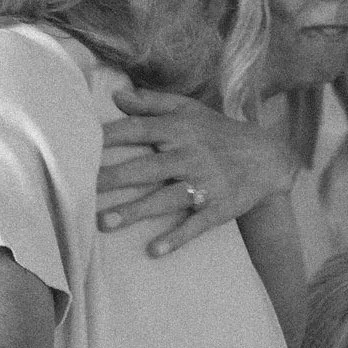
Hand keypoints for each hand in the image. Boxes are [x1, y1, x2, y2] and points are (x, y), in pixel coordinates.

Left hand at [96, 89, 295, 254]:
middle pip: (145, 167)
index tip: (79, 145)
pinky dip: (176, 238)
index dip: (110, 137)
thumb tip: (116, 96)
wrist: (268, 157)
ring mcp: (205, 184)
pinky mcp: (219, 208)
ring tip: (103, 223)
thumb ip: (152, 103)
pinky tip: (154, 251)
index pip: (139, 130)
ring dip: (135, 211)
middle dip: (112, 178)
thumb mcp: (190, 110)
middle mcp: (190, 155)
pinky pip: (195, 225)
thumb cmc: (218, 131)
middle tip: (79, 189)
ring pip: (165, 199)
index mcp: (180, 130)